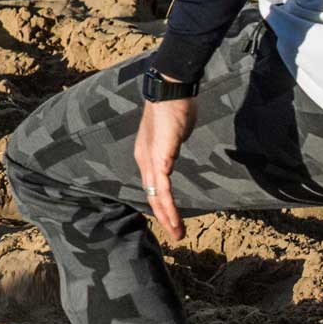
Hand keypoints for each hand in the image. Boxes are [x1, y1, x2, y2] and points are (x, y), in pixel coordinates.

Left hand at [134, 96, 197, 240]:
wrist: (169, 88)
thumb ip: (171, 147)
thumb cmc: (172, 108)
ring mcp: (153, 155)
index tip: (170, 222)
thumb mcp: (171, 135)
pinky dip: (166, 195)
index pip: (152, 188)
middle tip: (176, 235)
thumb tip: (175, 151)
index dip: (160, 206)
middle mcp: (146, 159)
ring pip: (157, 191)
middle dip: (164, 217)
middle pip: (153, 194)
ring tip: (176, 230)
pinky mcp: (162, 151)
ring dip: (167, 213)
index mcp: (147, 156)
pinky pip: (163, 177)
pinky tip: (171, 208)